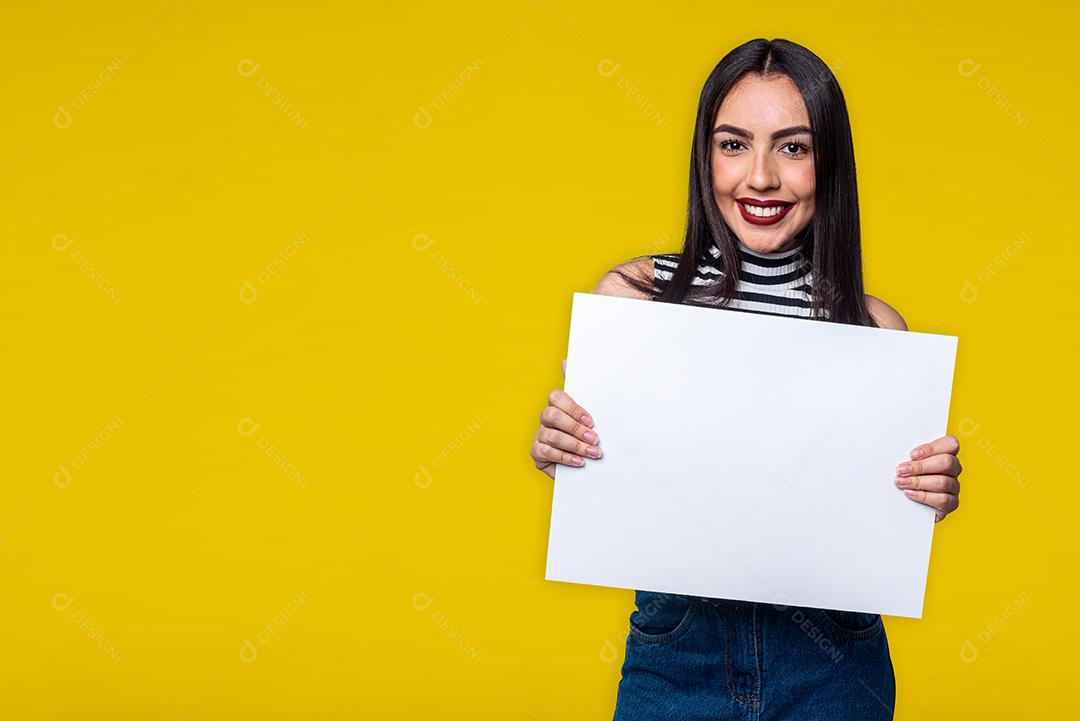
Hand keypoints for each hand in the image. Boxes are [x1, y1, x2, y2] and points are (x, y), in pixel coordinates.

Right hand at [530, 359, 601, 479]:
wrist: (580, 461)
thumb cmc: (583, 434)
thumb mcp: (587, 413)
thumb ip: (580, 389)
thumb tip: (566, 361)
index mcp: (556, 405)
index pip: (556, 397)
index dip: (574, 409)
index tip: (591, 421)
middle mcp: (545, 418)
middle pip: (552, 416)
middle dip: (575, 428)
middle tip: (594, 439)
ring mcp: (539, 435)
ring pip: (552, 436)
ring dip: (575, 445)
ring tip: (592, 452)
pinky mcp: (536, 452)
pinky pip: (547, 453)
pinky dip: (565, 457)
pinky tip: (579, 461)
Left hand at [895, 434, 961, 522]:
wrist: (909, 505)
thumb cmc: (908, 477)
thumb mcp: (908, 463)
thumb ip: (911, 458)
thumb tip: (902, 460)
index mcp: (946, 454)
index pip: (950, 444)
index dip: (931, 448)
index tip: (912, 455)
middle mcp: (953, 469)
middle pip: (947, 462)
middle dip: (921, 466)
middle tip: (902, 470)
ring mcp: (954, 486)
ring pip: (943, 482)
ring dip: (918, 482)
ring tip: (901, 482)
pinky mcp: (951, 503)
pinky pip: (943, 499)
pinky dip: (923, 496)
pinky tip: (910, 493)